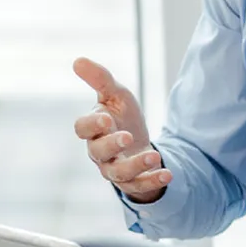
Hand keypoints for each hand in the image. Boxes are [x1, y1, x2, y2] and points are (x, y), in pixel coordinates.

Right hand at [72, 58, 170, 204]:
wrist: (139, 144)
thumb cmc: (123, 118)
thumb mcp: (116, 95)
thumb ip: (100, 79)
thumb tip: (77, 60)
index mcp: (93, 130)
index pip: (82, 129)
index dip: (92, 124)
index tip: (107, 118)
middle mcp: (99, 152)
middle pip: (98, 152)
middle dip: (112, 145)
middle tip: (127, 137)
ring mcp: (114, 170)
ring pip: (118, 173)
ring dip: (136, 165)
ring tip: (154, 156)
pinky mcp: (132, 183)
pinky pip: (139, 186)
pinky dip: (152, 181)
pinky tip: (167, 173)